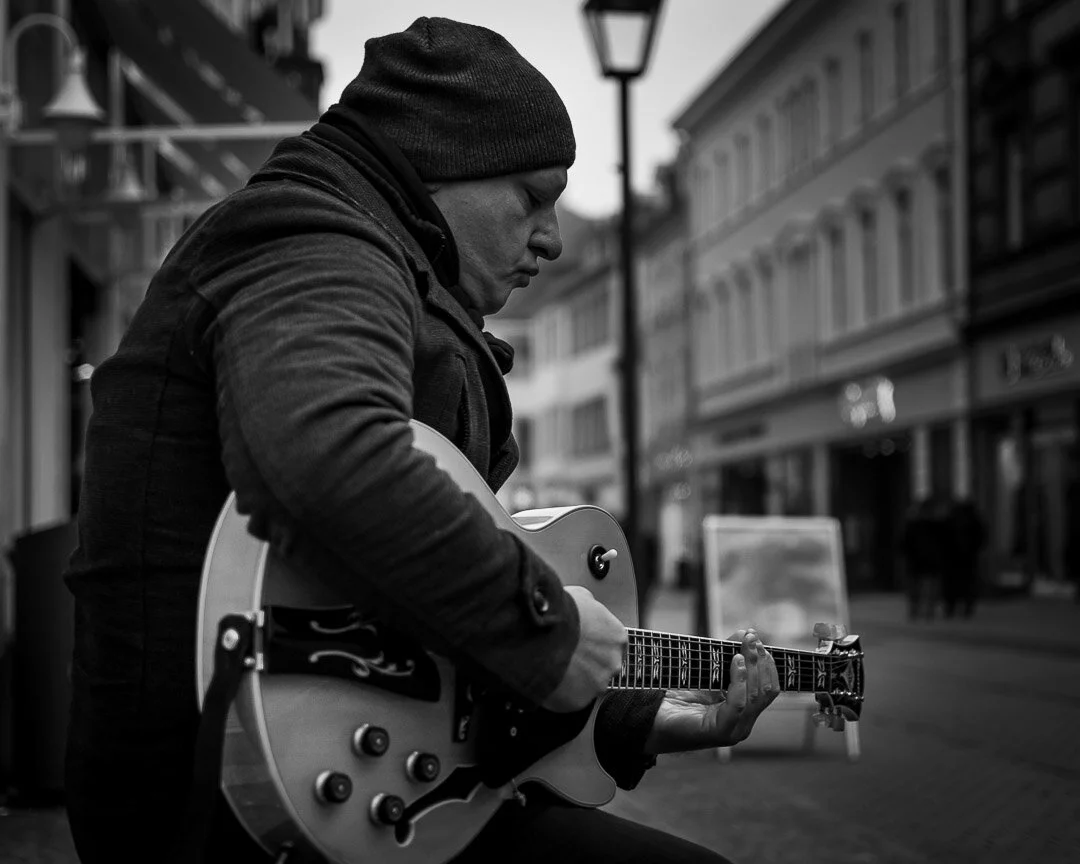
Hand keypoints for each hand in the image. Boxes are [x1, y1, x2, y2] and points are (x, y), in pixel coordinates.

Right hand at [541, 586, 626, 713]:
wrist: (541, 633)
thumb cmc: (560, 612)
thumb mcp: (581, 597)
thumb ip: (591, 608)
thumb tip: (588, 609)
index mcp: (617, 637)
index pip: (611, 646)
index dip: (594, 645)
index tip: (581, 645)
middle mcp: (613, 662)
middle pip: (601, 667)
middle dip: (585, 664)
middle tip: (564, 656)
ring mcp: (597, 684)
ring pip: (585, 685)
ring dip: (572, 679)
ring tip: (551, 666)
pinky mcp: (579, 701)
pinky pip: (569, 699)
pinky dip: (559, 693)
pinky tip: (547, 678)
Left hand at [644, 628, 779, 753]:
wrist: (651, 718)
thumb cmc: (677, 697)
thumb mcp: (707, 674)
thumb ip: (726, 656)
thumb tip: (745, 633)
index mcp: (744, 712)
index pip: (769, 688)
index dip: (766, 662)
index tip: (755, 637)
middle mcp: (743, 724)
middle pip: (764, 691)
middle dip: (759, 661)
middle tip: (751, 637)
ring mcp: (733, 730)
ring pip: (754, 697)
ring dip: (751, 667)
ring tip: (744, 647)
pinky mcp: (719, 732)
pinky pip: (737, 704)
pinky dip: (739, 681)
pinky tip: (735, 662)